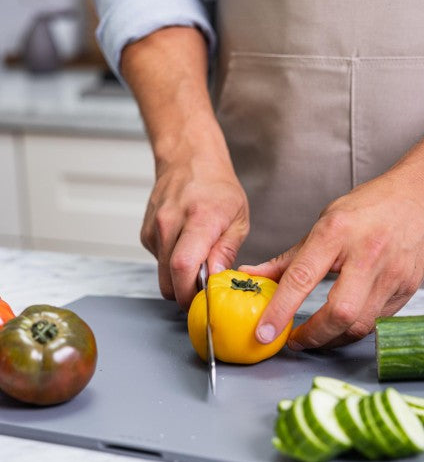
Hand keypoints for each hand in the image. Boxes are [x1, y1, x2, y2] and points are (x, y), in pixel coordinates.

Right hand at [142, 150, 248, 309]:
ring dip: (179, 280)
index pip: (184, 266)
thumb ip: (227, 251)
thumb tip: (216, 278)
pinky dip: (171, 266)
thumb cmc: (218, 188)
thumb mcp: (238, 219)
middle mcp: (171, 222)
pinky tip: (184, 248)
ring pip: (162, 275)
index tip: (205, 302)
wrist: (189, 160)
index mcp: (199, 218)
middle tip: (204, 292)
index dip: (191, 293)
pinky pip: (157, 263)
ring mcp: (155, 228)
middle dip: (186, 295)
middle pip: (169, 278)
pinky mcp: (146, 234)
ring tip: (198, 263)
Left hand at [241, 170, 423, 348]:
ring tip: (316, 335)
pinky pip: (377, 321)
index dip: (280, 310)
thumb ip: (289, 258)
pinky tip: (343, 323)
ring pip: (360, 324)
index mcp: (337, 232)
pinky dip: (355, 327)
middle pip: (339, 312)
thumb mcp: (324, 223)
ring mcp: (392, 274)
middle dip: (313, 335)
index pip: (301, 278)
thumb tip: (253, 275)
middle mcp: (367, 254)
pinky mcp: (408, 288)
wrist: (421, 196)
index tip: (265, 332)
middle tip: (294, 341)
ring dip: (332, 338)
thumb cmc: (368, 208)